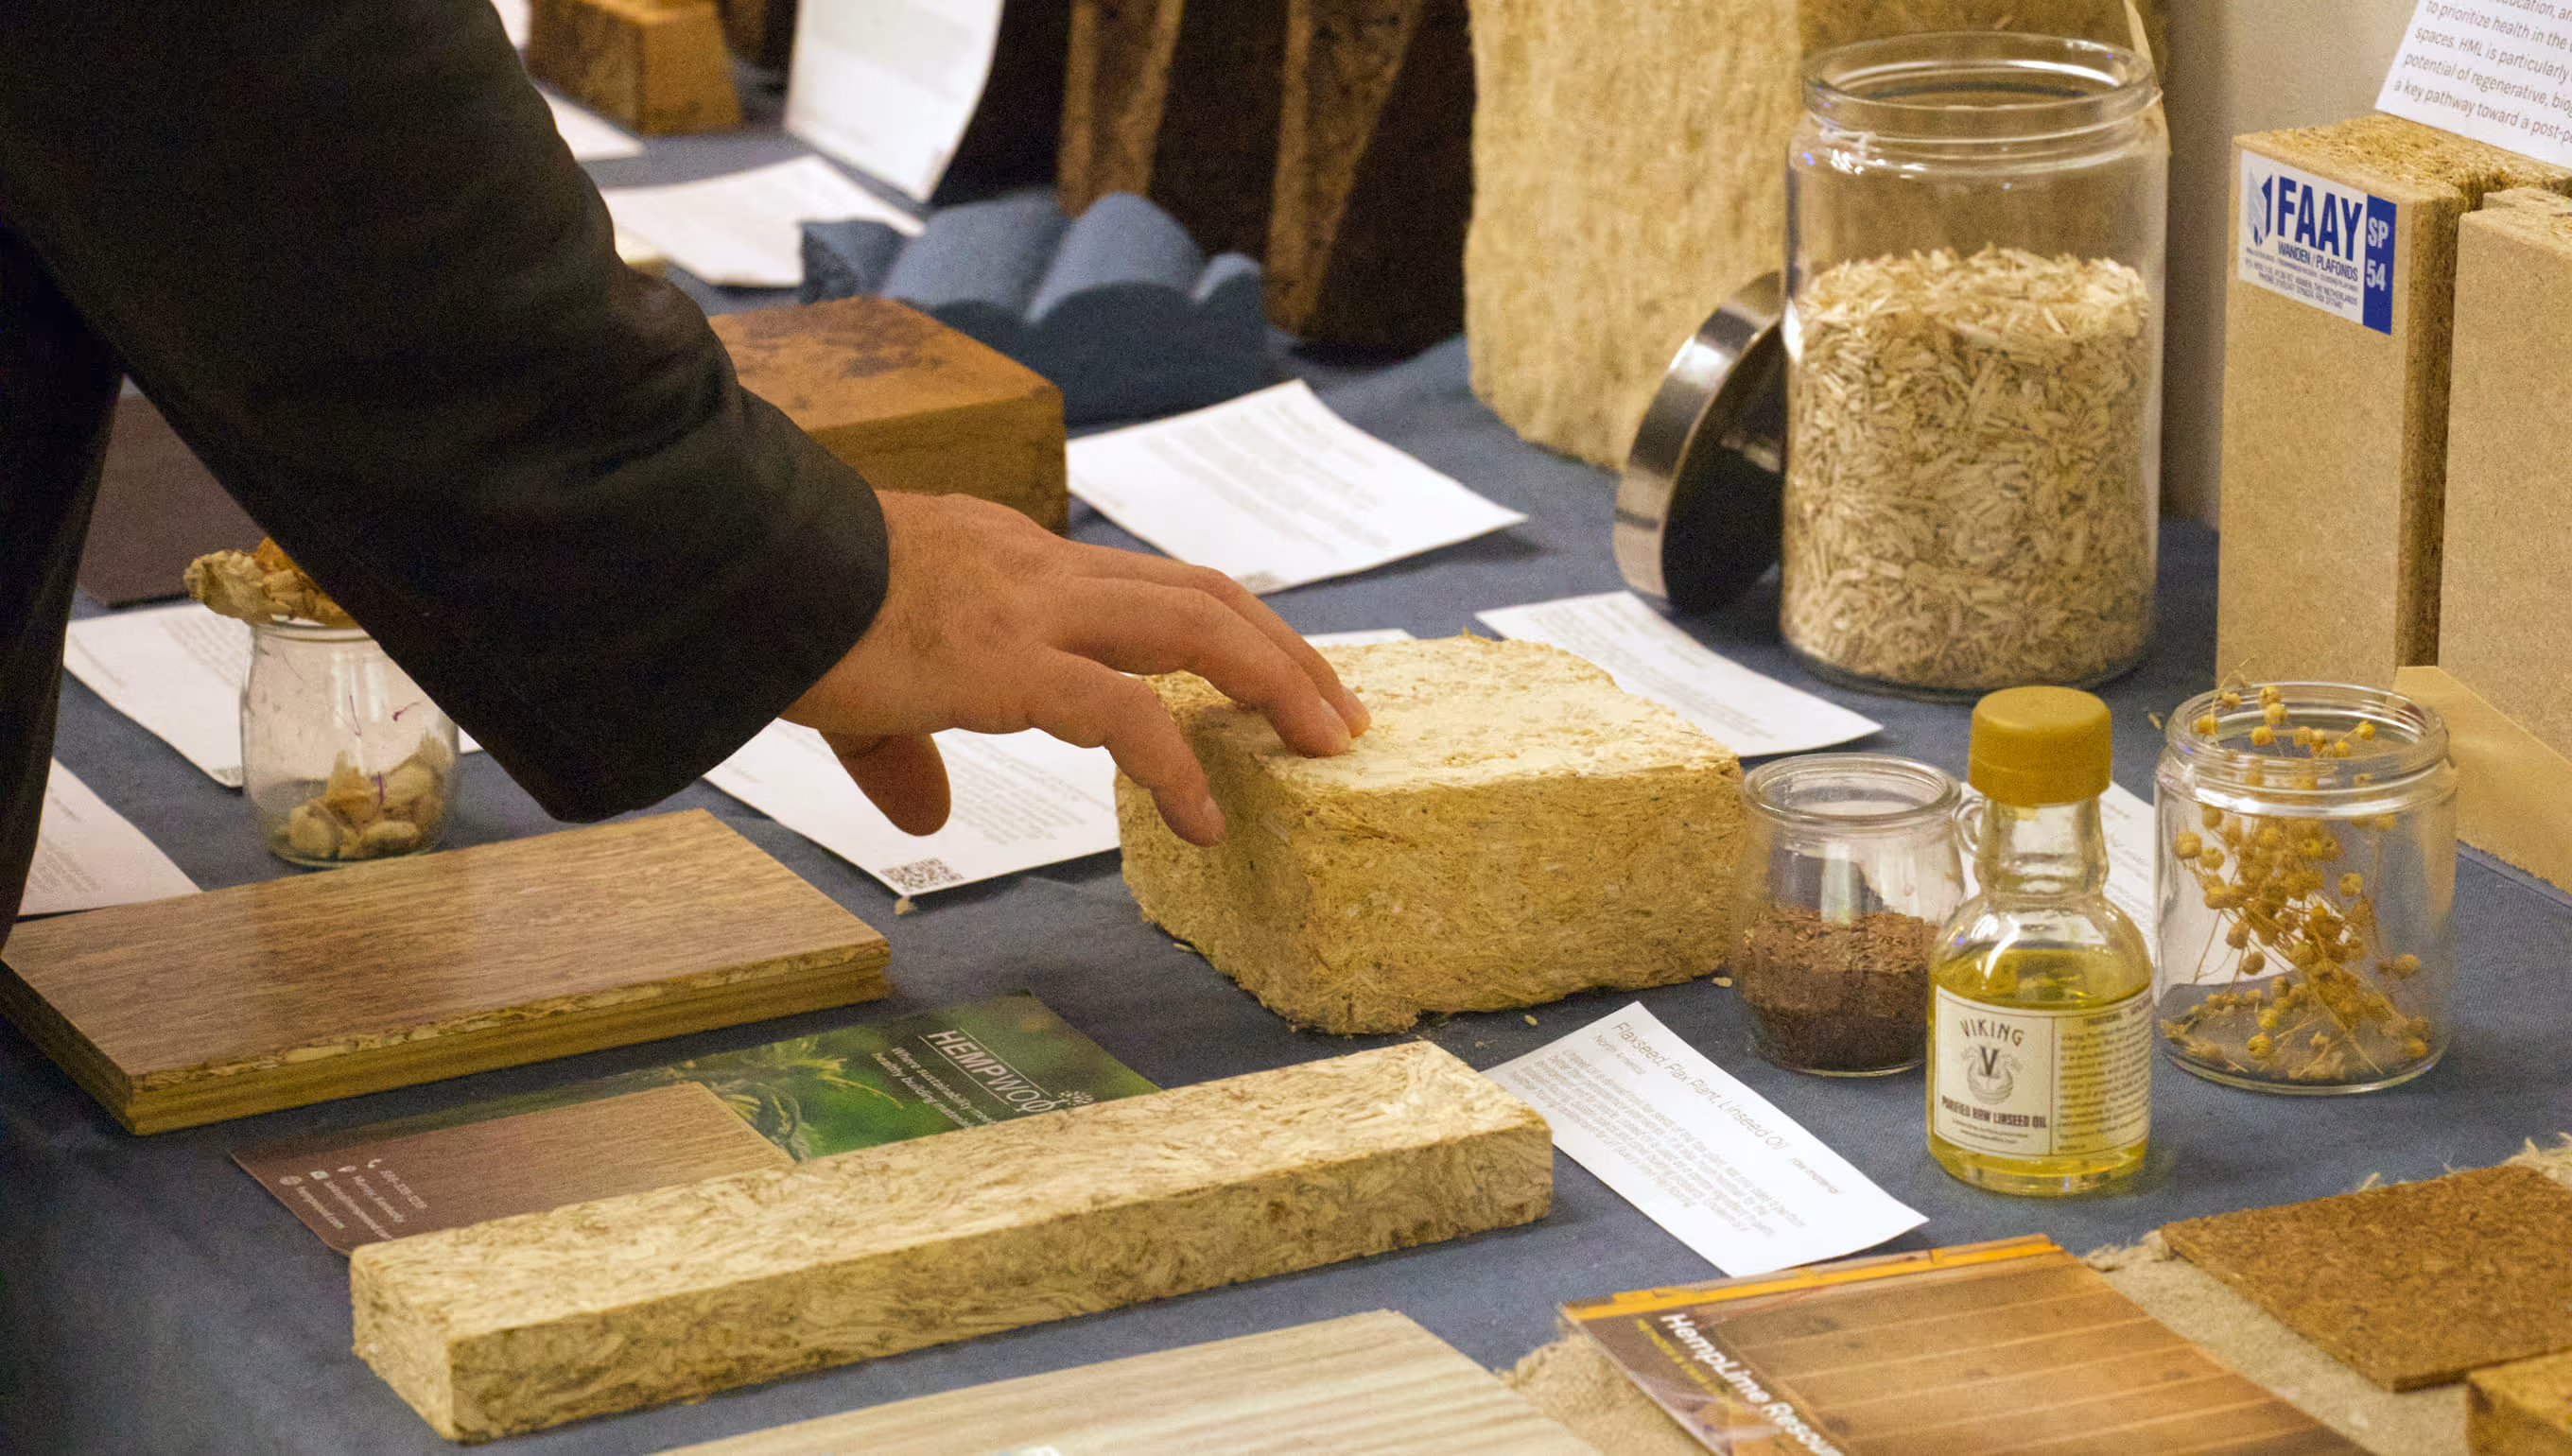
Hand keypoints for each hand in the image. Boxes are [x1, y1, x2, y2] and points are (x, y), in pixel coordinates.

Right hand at [783, 491, 1368, 845]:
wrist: (732, 568)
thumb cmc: (783, 608)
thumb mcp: (863, 685)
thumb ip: (903, 748)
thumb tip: (923, 815)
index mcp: (1013, 563)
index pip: (1149, 585)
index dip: (1225, 627)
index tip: (1274, 675)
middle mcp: (1039, 571)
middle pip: (1201, 594)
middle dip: (1283, 652)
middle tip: (1337, 716)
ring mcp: (1028, 610)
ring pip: (1193, 628)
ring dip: (1274, 684)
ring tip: (1323, 751)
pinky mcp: (1002, 661)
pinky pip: (1120, 711)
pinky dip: (1177, 764)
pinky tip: (1206, 820)